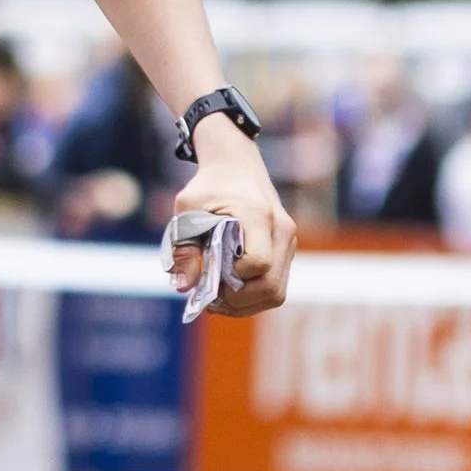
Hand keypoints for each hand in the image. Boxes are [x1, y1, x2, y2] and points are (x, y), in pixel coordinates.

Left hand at [170, 125, 295, 315]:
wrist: (236, 165)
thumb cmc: (208, 187)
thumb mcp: (187, 209)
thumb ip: (184, 246)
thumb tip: (183, 287)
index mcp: (257, 216)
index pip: (257, 263)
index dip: (234, 277)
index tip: (212, 272)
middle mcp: (281, 230)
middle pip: (272, 287)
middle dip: (239, 302)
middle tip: (210, 300)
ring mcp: (288, 242)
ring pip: (277, 293)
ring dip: (247, 305)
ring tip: (217, 301)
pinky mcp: (285, 250)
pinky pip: (276, 285)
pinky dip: (253, 297)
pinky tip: (229, 293)